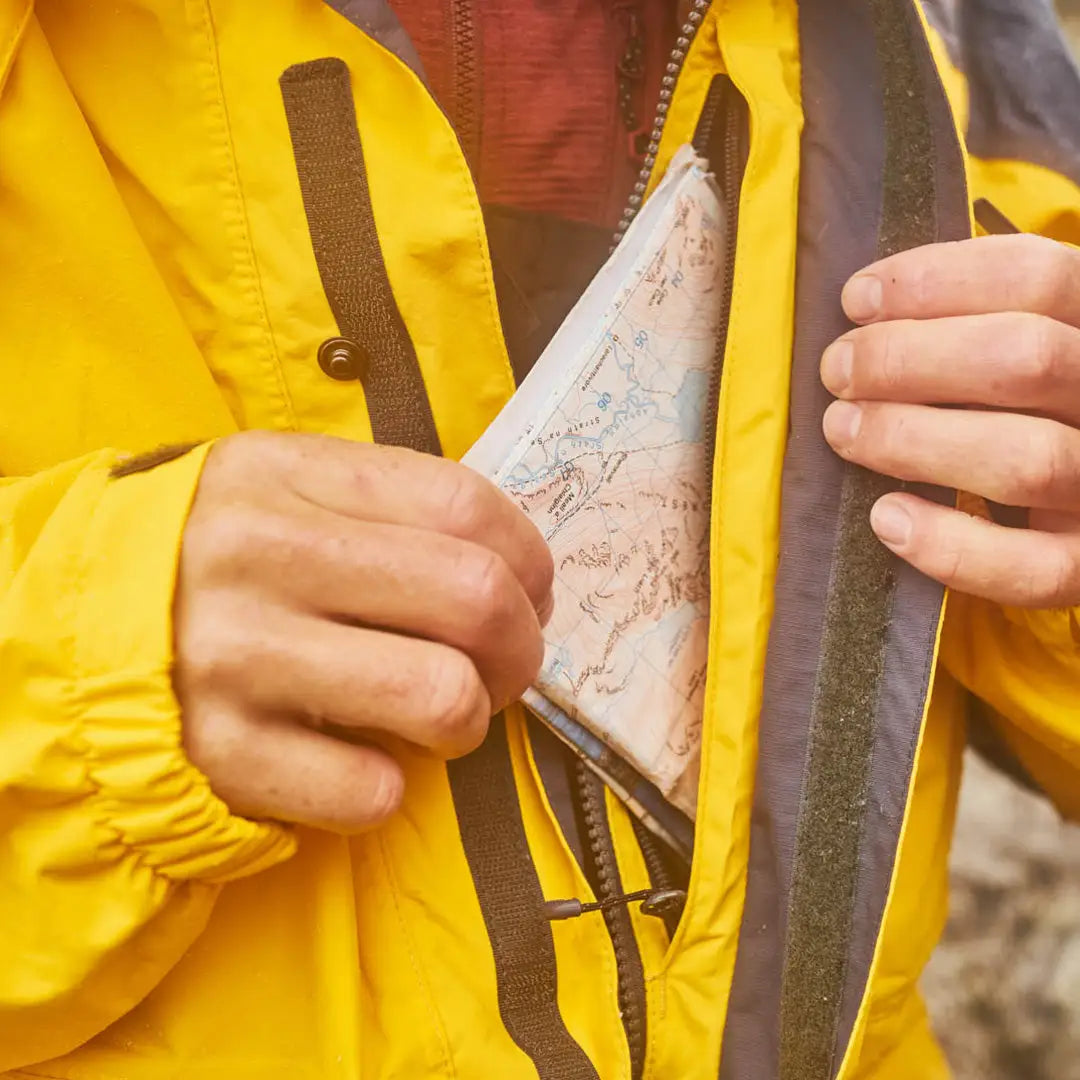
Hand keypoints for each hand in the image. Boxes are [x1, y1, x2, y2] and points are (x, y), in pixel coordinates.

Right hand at [174, 432, 552, 831]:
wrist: (69, 637)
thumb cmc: (209, 562)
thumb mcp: (279, 490)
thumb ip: (387, 505)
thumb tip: (517, 570)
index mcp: (285, 472)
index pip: (464, 504)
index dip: (531, 559)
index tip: (533, 594)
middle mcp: (258, 554)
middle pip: (474, 596)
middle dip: (522, 648)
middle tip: (505, 669)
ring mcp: (236, 656)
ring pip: (441, 696)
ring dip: (466, 720)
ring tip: (437, 717)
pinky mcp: (221, 754)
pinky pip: (371, 792)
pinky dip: (386, 788)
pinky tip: (355, 762)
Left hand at [820, 234, 1079, 607]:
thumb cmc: (1038, 412)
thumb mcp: (1036, 349)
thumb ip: (981, 326)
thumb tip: (868, 312)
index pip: (1040, 278)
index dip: (938, 281)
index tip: (857, 299)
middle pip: (1025, 360)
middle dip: (907, 358)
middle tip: (838, 369)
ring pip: (1026, 460)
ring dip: (913, 440)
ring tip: (842, 429)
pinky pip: (1029, 569)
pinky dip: (951, 546)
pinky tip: (886, 517)